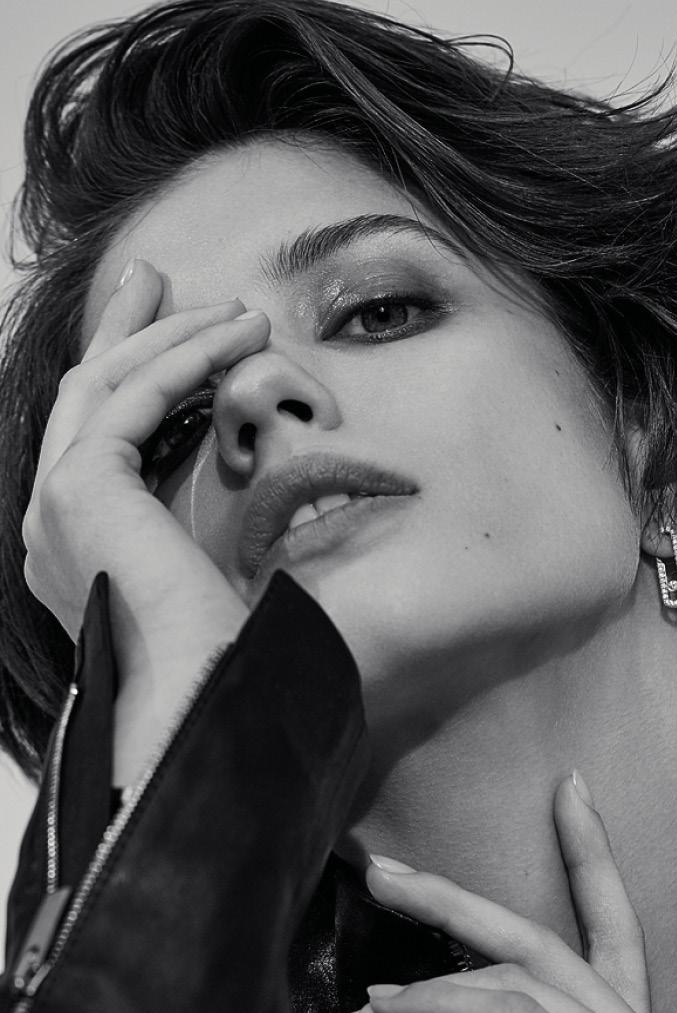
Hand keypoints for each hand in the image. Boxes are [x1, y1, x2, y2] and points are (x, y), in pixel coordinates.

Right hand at [22, 259, 262, 781]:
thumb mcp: (210, 592)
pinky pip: (132, 401)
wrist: (197, 710)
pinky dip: (183, 361)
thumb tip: (270, 535)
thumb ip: (207, 551)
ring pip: (104, 388)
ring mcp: (55, 508)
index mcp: (78, 551)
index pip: (97, 442)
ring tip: (230, 306)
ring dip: (169, 338)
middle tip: (160, 282)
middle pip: (83, 400)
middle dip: (125, 334)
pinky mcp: (81, 492)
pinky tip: (235, 338)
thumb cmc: (217, 670)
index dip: (132, 382)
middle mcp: (51, 526)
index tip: (175, 343)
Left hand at [324, 772, 676, 1012]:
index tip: (567, 794)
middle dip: (459, 899)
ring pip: (520, 976)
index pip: (613, 934)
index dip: (591, 859)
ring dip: (425, 977)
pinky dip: (443, 1006)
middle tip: (383, 869)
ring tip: (359, 1003)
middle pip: (548, 940)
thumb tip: (419, 1009)